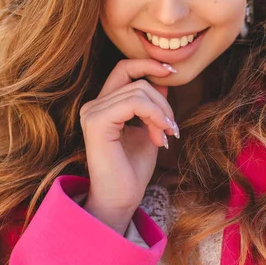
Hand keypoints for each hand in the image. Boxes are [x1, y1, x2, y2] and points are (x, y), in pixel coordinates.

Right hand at [79, 58, 178, 233]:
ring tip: (166, 136)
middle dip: (163, 102)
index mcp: (103, 106)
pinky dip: (154, 116)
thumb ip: (152, 107)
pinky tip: (160, 136)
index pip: (124, 69)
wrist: (120, 200)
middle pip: (138, 81)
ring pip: (139, 91)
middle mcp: (93, 105)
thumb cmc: (132, 171)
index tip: (172, 73)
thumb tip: (163, 82)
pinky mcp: (97, 122)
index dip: (148, 64)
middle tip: (172, 129)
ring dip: (161, 113)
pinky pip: (134, 102)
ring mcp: (92, 112)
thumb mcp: (149, 131)